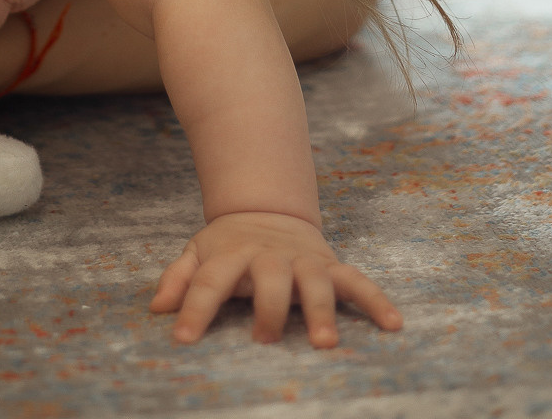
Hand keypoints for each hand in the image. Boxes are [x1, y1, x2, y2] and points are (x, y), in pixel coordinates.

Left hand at [151, 211, 401, 346]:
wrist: (268, 208)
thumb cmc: (228, 245)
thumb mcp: (198, 252)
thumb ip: (178, 278)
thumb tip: (157, 309)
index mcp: (231, 254)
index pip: (208, 282)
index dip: (194, 309)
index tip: (183, 339)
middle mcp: (269, 256)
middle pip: (269, 280)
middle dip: (268, 309)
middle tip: (264, 339)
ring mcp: (303, 260)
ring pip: (315, 282)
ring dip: (321, 311)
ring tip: (324, 343)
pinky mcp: (329, 265)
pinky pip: (357, 281)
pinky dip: (376, 301)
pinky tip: (394, 324)